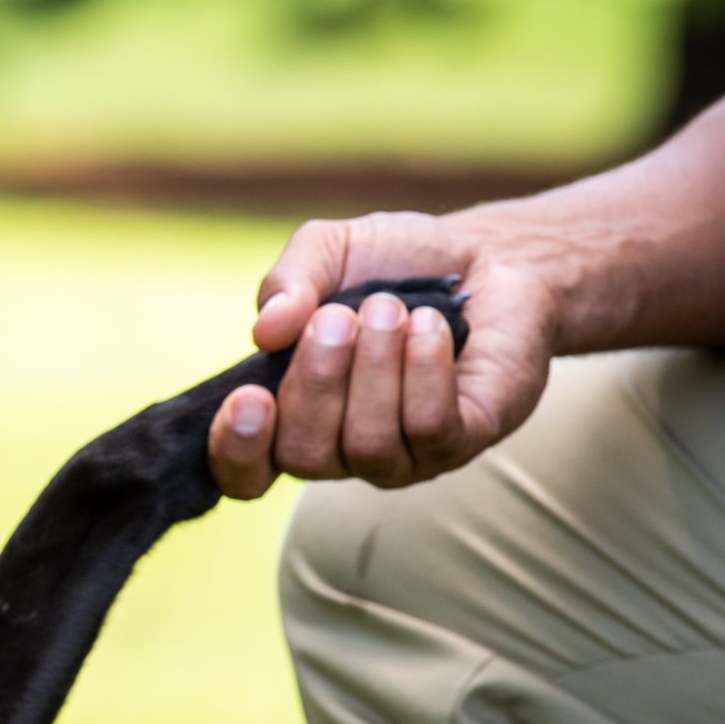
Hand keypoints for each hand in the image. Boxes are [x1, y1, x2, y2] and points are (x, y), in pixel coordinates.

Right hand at [206, 210, 560, 499]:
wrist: (490, 256)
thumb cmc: (397, 264)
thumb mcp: (327, 251)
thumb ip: (286, 283)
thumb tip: (265, 331)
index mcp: (293, 412)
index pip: (245, 472)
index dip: (235, 451)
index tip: (249, 397)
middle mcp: (342, 448)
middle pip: (303, 456)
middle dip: (317, 380)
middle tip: (339, 316)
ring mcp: (403, 455)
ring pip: (368, 445)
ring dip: (375, 366)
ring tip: (391, 308)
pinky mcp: (462, 442)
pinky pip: (429, 428)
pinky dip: (425, 370)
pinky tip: (431, 326)